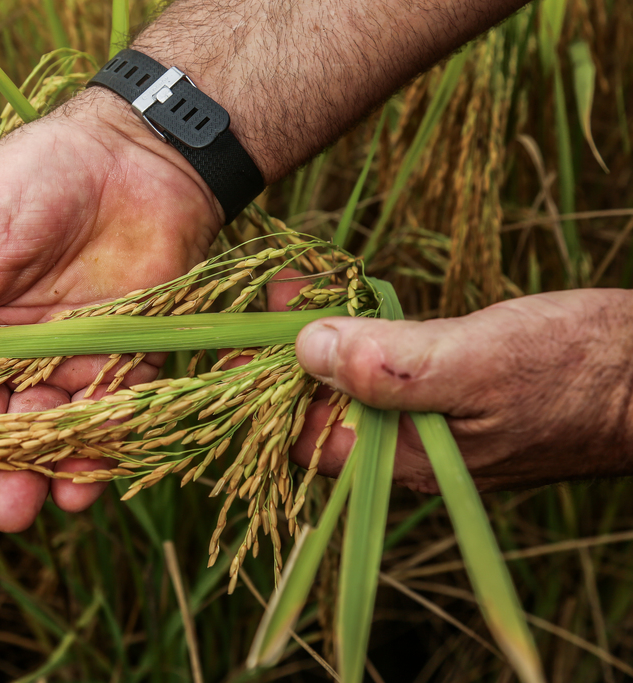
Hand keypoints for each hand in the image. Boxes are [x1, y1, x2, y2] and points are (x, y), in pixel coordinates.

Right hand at [0, 88, 222, 536]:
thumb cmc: (37, 177)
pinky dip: (94, 459)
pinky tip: (79, 486)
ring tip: (12, 503)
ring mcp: (64, 369)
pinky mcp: (124, 368)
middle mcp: (5, 362)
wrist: (136, 155)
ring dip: (23, 480)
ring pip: (38, 444)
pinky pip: (108, 425)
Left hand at [287, 288, 632, 491]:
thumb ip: (390, 365)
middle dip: (284, 356)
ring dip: (319, 339)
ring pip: (348, 386)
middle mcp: (407, 452)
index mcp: (405, 459)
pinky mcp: (447, 396)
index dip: (264, 391)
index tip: (242, 339)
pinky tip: (346, 299)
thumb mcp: (477, 361)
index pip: (301, 438)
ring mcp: (427, 426)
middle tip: (270, 293)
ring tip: (296, 285)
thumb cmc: (578, 368)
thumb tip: (307, 349)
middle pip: (319, 410)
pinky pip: (383, 370)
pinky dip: (358, 335)